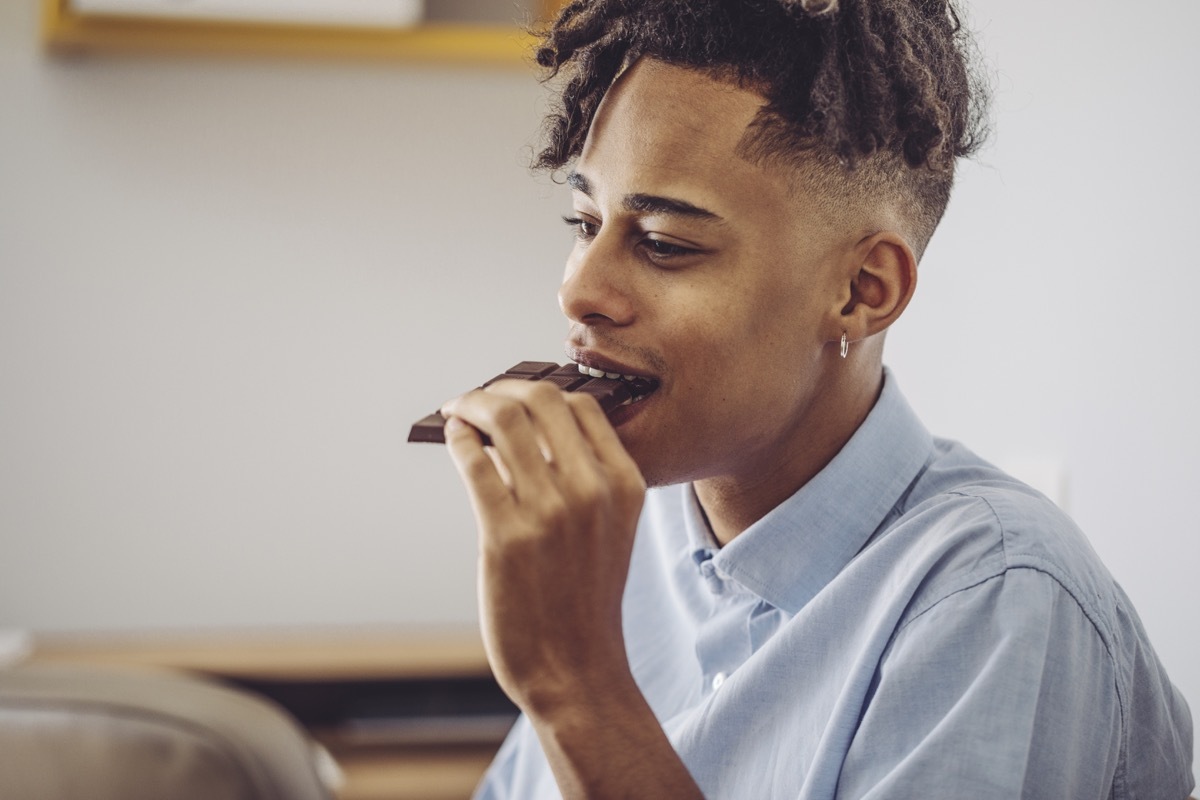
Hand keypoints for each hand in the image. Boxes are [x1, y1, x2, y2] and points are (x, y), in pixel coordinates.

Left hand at [440, 378, 645, 714]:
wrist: (576, 667)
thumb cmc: (585, 600)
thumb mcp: (610, 530)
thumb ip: (582, 479)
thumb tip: (518, 432)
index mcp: (624, 485)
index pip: (582, 406)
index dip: (540, 391)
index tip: (513, 394)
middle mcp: (591, 491)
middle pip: (541, 399)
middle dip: (500, 388)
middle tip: (477, 398)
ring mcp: (549, 512)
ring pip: (504, 420)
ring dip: (471, 405)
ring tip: (458, 413)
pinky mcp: (505, 535)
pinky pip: (474, 462)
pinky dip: (458, 438)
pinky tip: (454, 438)